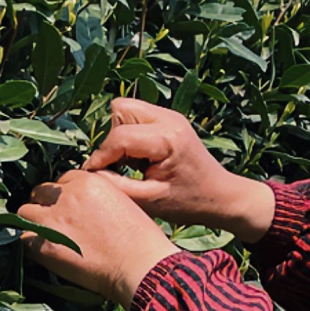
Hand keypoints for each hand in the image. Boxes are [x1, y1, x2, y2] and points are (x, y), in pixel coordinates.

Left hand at [18, 169, 179, 307]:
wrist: (138, 265)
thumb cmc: (140, 240)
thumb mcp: (122, 202)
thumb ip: (98, 197)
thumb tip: (82, 207)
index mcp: (88, 181)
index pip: (62, 180)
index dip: (64, 196)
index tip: (68, 210)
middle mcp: (66, 195)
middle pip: (40, 192)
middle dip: (45, 206)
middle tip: (56, 224)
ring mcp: (52, 219)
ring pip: (24, 212)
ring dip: (32, 223)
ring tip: (47, 237)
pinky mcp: (44, 244)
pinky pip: (23, 240)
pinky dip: (32, 246)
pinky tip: (47, 254)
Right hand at [81, 100, 275, 240]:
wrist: (220, 195)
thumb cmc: (189, 202)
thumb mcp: (151, 201)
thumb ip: (118, 187)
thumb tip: (89, 175)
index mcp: (168, 138)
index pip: (119, 137)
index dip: (101, 156)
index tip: (92, 175)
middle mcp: (169, 118)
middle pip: (119, 110)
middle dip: (110, 138)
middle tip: (116, 166)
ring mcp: (170, 115)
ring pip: (124, 108)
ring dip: (118, 133)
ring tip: (128, 161)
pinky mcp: (168, 118)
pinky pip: (134, 114)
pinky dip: (127, 132)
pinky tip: (137, 156)